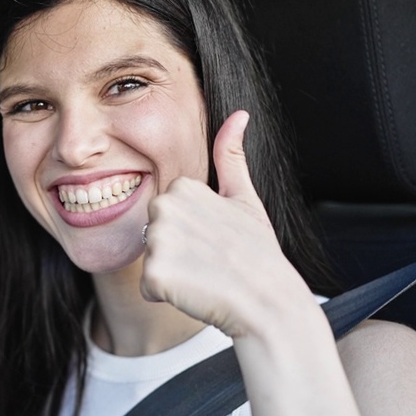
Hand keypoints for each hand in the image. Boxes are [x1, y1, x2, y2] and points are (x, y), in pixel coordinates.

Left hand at [140, 111, 311, 337]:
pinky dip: (167, 295)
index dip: (191, 231)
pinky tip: (194, 291)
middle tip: (209, 259)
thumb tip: (239, 114)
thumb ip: (232, 157)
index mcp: (182, 187)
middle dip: (175, 250)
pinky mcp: (153, 273)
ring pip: (151, 260)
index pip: (168, 212)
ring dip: (172, 273)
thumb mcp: (246, 199)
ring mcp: (157, 240)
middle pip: (154, 234)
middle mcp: (165, 208)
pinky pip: (148, 287)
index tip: (215, 239)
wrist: (266, 301)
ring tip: (204, 275)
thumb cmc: (258, 252)